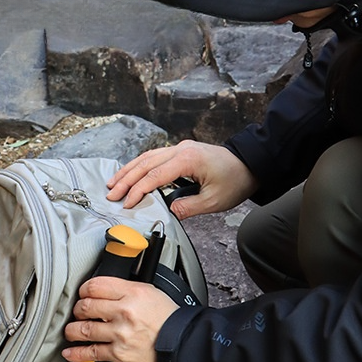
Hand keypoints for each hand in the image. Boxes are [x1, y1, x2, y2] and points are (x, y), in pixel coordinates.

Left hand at [61, 277, 178, 361]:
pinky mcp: (119, 354)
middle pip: (86, 306)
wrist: (185, 347)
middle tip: (77, 312)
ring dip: (72, 330)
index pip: (96, 285)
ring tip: (70, 331)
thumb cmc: (172, 321)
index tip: (82, 293)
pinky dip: (77, 354)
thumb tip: (109, 290)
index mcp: (133, 292)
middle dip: (77, 309)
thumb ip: (128, 290)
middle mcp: (124, 311)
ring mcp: (120, 333)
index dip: (84, 289)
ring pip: (84, 329)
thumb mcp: (152, 294)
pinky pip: (92, 352)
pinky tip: (70, 353)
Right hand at [106, 140, 258, 219]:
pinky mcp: (180, 151)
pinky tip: (129, 174)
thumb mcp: (214, 201)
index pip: (154, 177)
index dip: (137, 191)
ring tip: (112, 184)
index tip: (127, 204)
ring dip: (128, 171)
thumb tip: (167, 213)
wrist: (251, 164)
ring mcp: (179, 148)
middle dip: (125, 180)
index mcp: (188, 159)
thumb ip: (188, 207)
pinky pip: (153, 157)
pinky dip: (138, 166)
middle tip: (111, 195)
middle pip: (144, 164)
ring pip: (146, 158)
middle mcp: (180, 149)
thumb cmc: (235, 181)